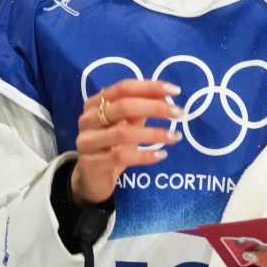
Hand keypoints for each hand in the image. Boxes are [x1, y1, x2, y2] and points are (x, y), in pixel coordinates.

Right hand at [71, 78, 182, 204]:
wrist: (91, 179)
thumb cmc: (111, 147)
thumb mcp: (126, 125)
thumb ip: (141, 110)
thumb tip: (166, 94)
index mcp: (95, 103)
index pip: (124, 88)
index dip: (149, 87)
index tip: (175, 91)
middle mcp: (88, 119)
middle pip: (123, 107)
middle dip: (154, 108)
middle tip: (179, 113)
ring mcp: (87, 141)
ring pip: (123, 133)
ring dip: (153, 134)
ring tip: (175, 136)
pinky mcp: (92, 163)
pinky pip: (121, 157)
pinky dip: (144, 155)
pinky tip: (161, 155)